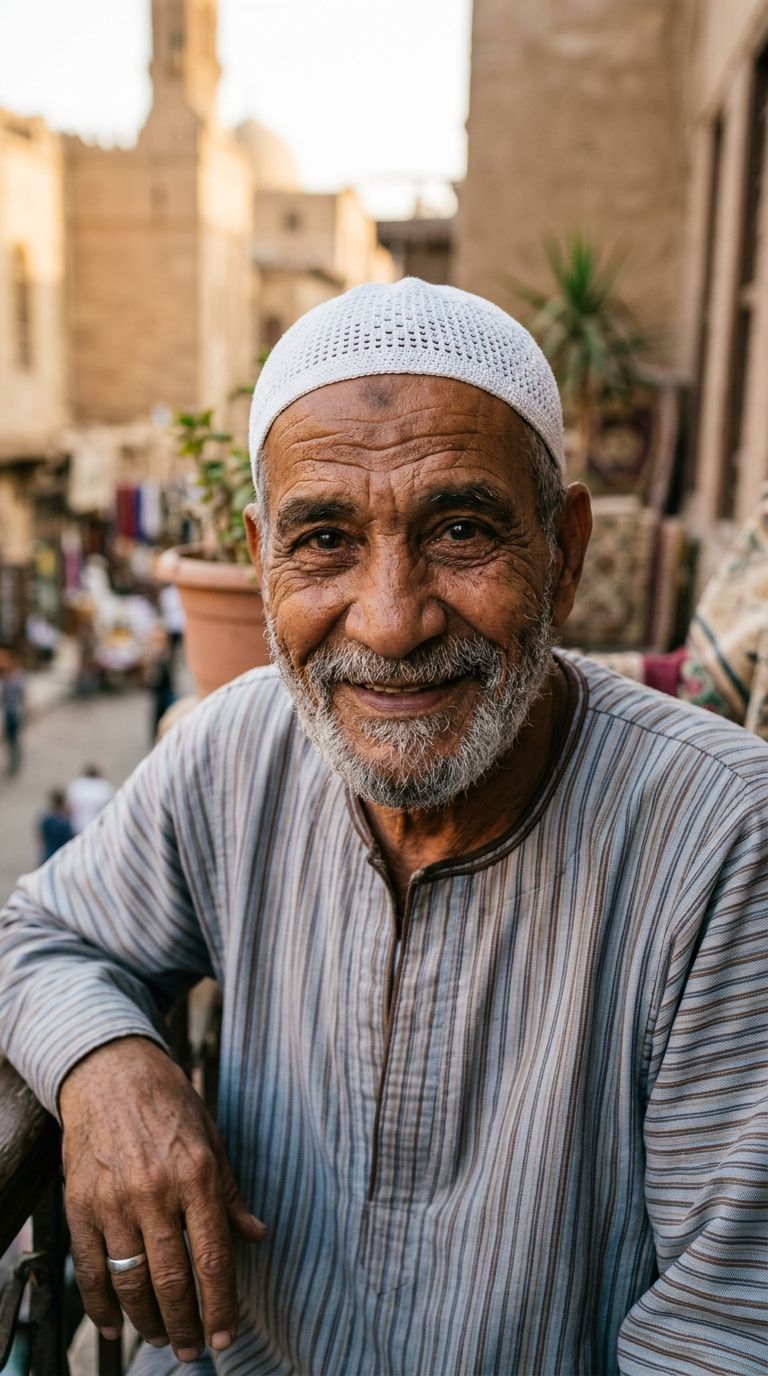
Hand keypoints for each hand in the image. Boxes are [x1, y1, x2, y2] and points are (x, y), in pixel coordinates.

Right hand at [59, 1036, 265, 1362]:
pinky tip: (114, 1325)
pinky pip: (90, 1269)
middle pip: (172, 1281)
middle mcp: (156, 1192)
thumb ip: (230, 1194)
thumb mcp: (212, 1140)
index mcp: (197, 1176)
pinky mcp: (80, 1204)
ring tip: (160, 1337)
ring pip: (131, 1282)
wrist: (110, 1071)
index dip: (220, 1307)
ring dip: (147, 1321)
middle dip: (184, 1325)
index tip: (224, 1338)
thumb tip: (257, 1236)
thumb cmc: (170, 1104)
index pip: (213, 1259)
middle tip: (190, 1351)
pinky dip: (101, 1306)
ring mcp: (113, 1200)